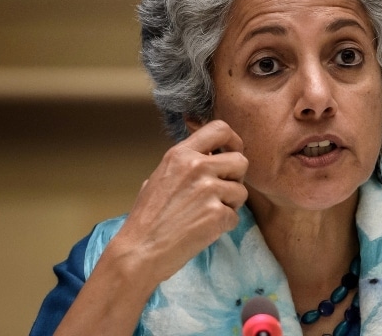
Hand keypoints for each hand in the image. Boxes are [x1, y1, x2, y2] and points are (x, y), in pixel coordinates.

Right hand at [109, 119, 248, 284]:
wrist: (139, 251)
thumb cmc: (147, 218)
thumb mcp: (160, 177)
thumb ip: (186, 164)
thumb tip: (211, 156)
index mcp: (181, 154)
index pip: (220, 129)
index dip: (233, 141)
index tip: (232, 154)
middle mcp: (197, 166)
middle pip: (241, 161)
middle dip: (236, 178)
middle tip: (221, 193)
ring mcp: (209, 190)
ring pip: (241, 191)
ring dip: (230, 205)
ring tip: (206, 214)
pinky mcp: (217, 214)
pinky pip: (235, 216)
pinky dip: (224, 225)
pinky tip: (204, 230)